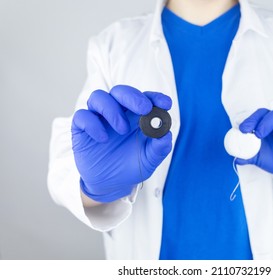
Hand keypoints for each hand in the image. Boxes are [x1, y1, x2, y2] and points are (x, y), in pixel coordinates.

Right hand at [71, 85, 172, 202]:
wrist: (110, 184)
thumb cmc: (131, 167)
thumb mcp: (149, 160)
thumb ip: (159, 148)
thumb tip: (166, 135)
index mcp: (136, 116)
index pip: (145, 99)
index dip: (155, 97)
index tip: (165, 103)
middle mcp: (117, 112)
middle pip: (121, 92)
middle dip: (133, 97)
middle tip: (144, 109)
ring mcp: (99, 119)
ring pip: (99, 97)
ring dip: (112, 110)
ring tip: (122, 130)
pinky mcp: (82, 128)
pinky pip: (82, 116)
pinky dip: (93, 124)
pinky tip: (103, 139)